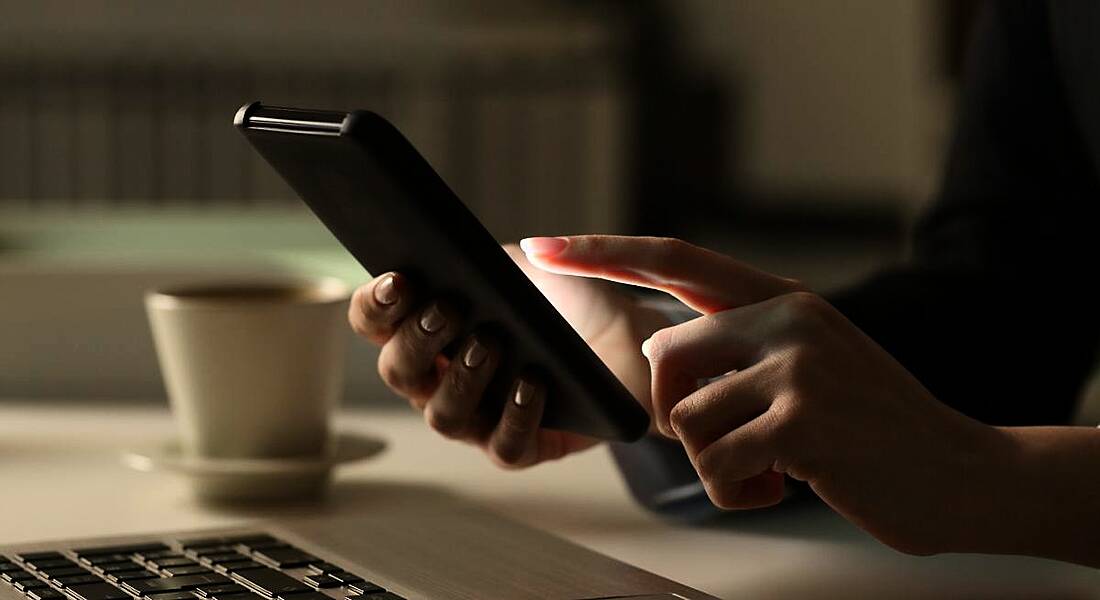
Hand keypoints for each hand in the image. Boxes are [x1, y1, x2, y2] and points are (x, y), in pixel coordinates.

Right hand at [348, 244, 661, 468]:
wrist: (626, 334)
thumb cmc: (563, 301)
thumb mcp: (518, 268)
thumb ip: (482, 257)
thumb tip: (455, 250)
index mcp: (427, 333)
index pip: (375, 324)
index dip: (374, 306)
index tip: (397, 280)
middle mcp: (440, 382)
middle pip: (398, 372)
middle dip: (415, 340)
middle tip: (447, 309)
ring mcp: (478, 419)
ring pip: (444, 416)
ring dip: (461, 380)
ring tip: (490, 345)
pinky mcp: (523, 446)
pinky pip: (505, 445)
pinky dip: (515, 416)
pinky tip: (531, 384)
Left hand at [522, 235, 1006, 554]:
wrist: (958, 471)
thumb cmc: (868, 425)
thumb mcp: (808, 363)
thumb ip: (736, 347)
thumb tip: (653, 351)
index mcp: (782, 298)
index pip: (675, 258)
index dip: (601, 252)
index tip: (541, 247)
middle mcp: (787, 317)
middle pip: (663, 358)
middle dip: (674, 413)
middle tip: (732, 442)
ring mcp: (796, 366)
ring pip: (683, 418)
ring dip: (716, 462)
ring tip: (775, 465)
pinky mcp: (799, 420)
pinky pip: (713, 463)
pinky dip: (737, 491)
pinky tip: (789, 484)